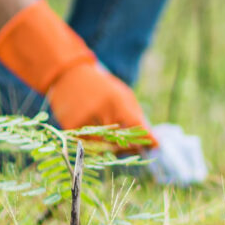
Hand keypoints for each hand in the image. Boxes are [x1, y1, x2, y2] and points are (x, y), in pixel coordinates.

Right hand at [0, 0, 151, 151]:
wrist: (69, 75)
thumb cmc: (102, 87)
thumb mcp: (123, 95)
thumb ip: (136, 116)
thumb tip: (152, 141)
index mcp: (116, 100)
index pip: (136, 125)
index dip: (147, 138)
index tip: (155, 145)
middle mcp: (100, 110)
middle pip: (120, 141)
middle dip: (130, 147)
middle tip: (135, 147)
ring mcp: (84, 119)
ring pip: (103, 147)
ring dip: (112, 149)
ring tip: (117, 143)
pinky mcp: (71, 126)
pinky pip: (88, 145)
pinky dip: (96, 146)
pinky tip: (99, 137)